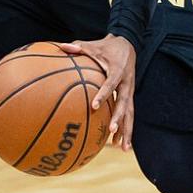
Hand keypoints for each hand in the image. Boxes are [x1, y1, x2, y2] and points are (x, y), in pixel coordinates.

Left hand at [58, 35, 135, 149]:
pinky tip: (121, 145)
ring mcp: (130, 91)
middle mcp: (127, 82)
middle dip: (118, 118)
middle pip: (125, 103)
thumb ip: (78, 47)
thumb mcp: (93, 45)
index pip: (111, 84)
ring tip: (123, 148)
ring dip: (127, 130)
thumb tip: (61, 46)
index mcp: (117, 70)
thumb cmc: (106, 46)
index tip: (94, 106)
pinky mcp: (130, 96)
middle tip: (110, 130)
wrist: (128, 44)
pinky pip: (129, 115)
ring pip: (130, 113)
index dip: (103, 94)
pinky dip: (126, 129)